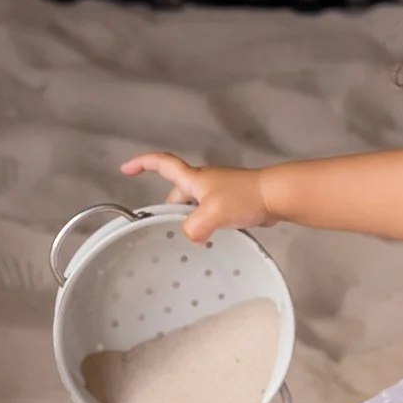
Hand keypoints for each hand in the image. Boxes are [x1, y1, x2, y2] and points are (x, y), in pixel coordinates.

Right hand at [119, 152, 271, 242]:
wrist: (275, 196)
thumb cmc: (247, 197)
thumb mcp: (213, 213)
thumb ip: (194, 227)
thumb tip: (188, 236)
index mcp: (193, 179)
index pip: (162, 164)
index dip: (142, 164)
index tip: (126, 168)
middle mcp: (203, 182)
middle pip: (175, 193)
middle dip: (170, 211)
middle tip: (168, 228)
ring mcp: (216, 192)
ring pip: (192, 207)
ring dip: (190, 221)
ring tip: (195, 237)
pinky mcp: (228, 203)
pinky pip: (208, 213)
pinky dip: (205, 224)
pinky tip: (212, 238)